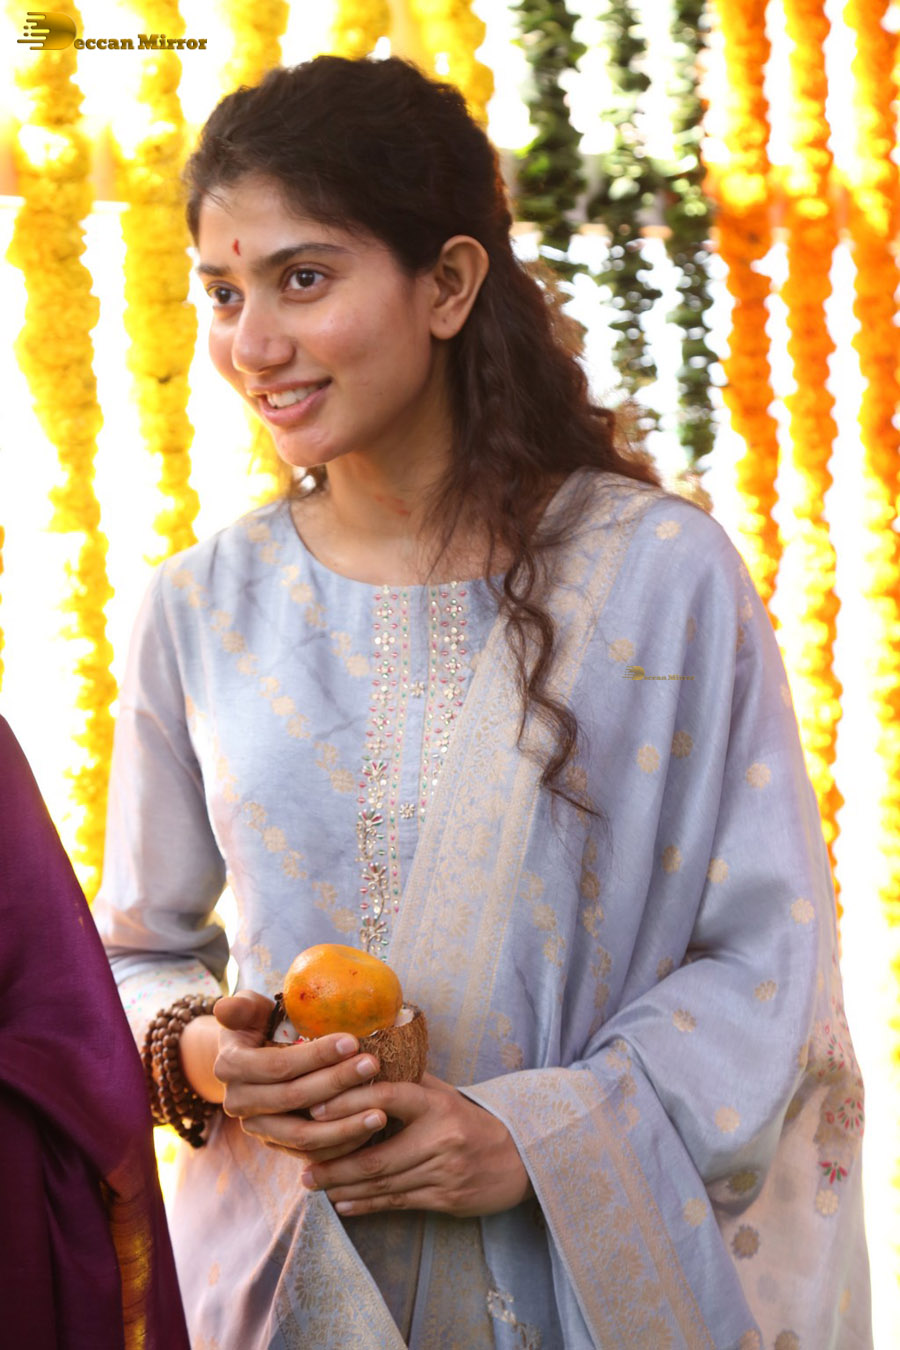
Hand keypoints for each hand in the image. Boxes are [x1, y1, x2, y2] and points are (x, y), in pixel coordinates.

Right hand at [210, 991, 388, 1163]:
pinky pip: (310, 1154)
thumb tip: (222, 1007)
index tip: (353, 1041)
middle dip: (336, 1082)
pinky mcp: (276, 1145)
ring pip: (302, 1136)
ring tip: (380, 1113)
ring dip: (344, 1126)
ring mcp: (257, 1128)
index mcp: (231, 1067)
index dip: (315, 1055)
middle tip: (373, 1065)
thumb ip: (239, 1008)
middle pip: (293, 1099)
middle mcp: (238, 1103)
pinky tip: (370, 1133)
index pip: (278, 1065)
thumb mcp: (248, 1010)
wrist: (251, 1060)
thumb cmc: (258, 1025)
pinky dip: (341, 1147)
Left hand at [299, 1071, 534, 1217]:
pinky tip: (344, 1205)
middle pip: (379, 1156)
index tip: (316, 1111)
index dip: (349, 1103)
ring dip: (345, 1188)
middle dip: (337, 1164)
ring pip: (384, 1184)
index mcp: (437, 1104)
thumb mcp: (445, 1093)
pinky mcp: (447, 1199)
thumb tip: (360, 1061)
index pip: (388, 1098)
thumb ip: (408, 1082)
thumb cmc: (472, 1119)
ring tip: (315, 1186)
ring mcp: (444, 1172)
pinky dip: (368, 1205)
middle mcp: (440, 1138)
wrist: (520, 1157)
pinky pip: (399, 1203)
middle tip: (304, 1168)